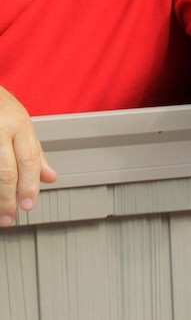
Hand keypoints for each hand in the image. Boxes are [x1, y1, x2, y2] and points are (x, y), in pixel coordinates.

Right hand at [0, 87, 56, 226]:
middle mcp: (0, 130)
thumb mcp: (22, 124)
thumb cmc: (1, 108)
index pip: (29, 160)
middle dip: (9, 198)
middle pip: (7, 171)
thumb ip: (34, 151)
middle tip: (10, 217)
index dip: (30, 185)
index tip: (29, 205)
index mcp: (19, 124)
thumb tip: (50, 178)